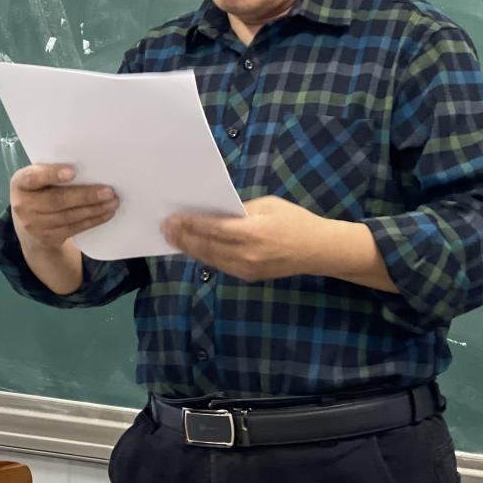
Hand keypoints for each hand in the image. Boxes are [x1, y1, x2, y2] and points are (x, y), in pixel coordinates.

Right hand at [9, 164, 117, 254]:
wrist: (28, 223)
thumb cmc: (39, 190)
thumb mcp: (37, 178)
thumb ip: (52, 172)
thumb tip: (89, 167)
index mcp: (20, 183)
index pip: (33, 178)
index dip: (52, 175)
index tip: (72, 172)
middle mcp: (23, 205)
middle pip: (57, 201)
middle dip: (85, 196)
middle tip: (108, 191)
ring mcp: (34, 225)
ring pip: (69, 216)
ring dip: (94, 209)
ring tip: (112, 201)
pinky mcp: (48, 238)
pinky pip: (74, 228)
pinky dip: (93, 220)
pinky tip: (106, 213)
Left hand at [160, 196, 327, 281]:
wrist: (318, 250)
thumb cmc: (295, 221)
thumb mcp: (268, 205)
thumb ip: (239, 210)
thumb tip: (213, 212)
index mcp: (252, 233)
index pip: (212, 229)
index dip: (189, 224)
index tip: (172, 218)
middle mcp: (246, 255)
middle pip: (205, 247)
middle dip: (183, 237)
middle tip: (165, 228)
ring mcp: (246, 269)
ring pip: (209, 259)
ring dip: (189, 248)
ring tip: (173, 238)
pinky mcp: (248, 276)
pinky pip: (219, 265)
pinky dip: (204, 255)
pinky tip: (193, 247)